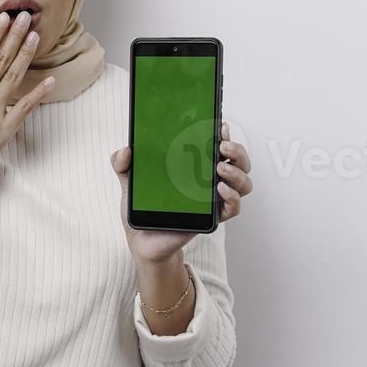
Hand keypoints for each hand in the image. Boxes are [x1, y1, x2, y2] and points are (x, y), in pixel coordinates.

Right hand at [0, 10, 52, 196]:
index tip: (4, 18)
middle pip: (1, 60)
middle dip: (15, 36)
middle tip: (27, 17)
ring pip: (13, 78)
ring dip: (25, 55)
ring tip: (36, 36)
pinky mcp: (5, 129)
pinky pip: (24, 108)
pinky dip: (38, 94)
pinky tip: (50, 80)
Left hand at [109, 121, 251, 263]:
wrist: (141, 241)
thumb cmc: (142, 210)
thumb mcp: (129, 182)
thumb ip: (123, 164)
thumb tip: (125, 151)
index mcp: (194, 166)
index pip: (218, 145)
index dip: (225, 134)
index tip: (220, 125)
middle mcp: (209, 181)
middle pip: (239, 161)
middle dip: (238, 150)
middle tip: (223, 146)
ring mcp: (213, 200)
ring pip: (243, 183)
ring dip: (237, 172)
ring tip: (220, 167)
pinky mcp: (212, 219)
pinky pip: (233, 208)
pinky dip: (232, 196)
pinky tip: (220, 189)